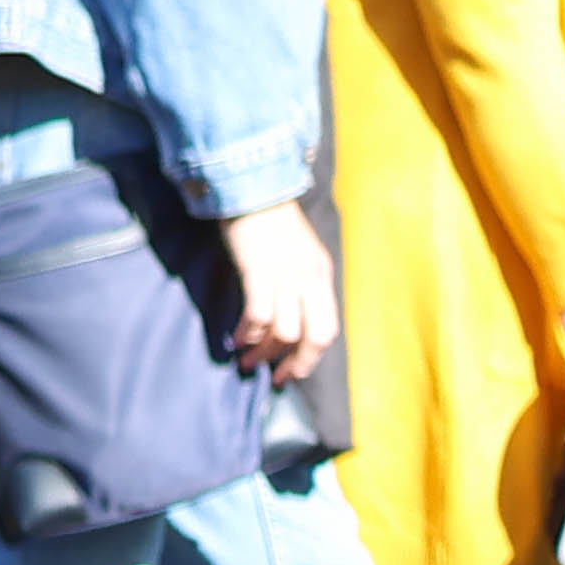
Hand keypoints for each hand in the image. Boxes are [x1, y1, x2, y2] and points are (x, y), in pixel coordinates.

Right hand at [222, 196, 336, 379]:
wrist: (248, 187)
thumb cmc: (269, 223)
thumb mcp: (298, 255)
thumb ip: (300, 285)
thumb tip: (290, 323)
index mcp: (322, 277)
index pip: (328, 329)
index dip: (312, 357)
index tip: (293, 371)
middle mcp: (310, 279)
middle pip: (316, 337)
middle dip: (296, 364)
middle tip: (276, 377)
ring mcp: (286, 275)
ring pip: (285, 331)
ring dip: (265, 352)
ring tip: (247, 360)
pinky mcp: (259, 270)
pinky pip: (257, 315)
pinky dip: (247, 333)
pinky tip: (236, 339)